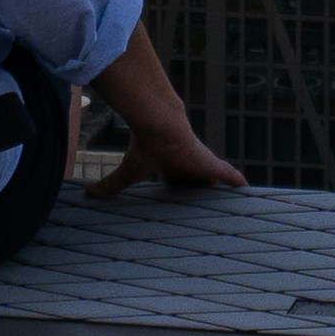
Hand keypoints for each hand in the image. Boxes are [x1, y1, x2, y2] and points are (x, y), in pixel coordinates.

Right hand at [97, 116, 247, 196]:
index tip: (182, 202)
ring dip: (222, 190)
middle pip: (198, 182)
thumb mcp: (127, 172)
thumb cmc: (144, 147)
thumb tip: (87, 194)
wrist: (159, 126)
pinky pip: (230, 176)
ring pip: (216, 180)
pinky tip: (248, 191)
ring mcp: (202, 164)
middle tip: (208, 209)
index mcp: (170, 166)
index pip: (178, 181)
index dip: (181, 189)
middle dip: (202, 192)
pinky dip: (237, 183)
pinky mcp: (212, 165)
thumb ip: (109, 185)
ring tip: (232, 205)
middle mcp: (188, 164)